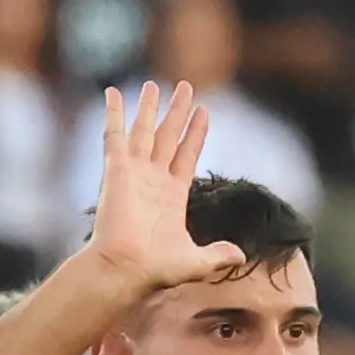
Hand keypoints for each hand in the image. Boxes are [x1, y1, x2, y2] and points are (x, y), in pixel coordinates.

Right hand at [80, 83, 238, 293]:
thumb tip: (241, 256)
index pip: (187, 154)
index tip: (204, 111)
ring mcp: (133, 173)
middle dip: (177, 112)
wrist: (124, 269)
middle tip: (185, 87)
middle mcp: (153, 180)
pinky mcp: (115, 170)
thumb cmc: (155, 270)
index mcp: (172, 195)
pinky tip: (113, 92)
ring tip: (154, 85)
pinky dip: (113, 112)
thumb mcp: (195, 261)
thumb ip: (217, 256)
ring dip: (149, 107)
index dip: (195, 133)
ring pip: (144, 131)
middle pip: (168, 136)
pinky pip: (114, 134)